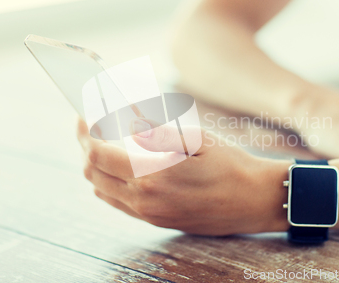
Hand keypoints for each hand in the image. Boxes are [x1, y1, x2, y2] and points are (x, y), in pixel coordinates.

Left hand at [77, 117, 288, 235]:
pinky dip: (108, 183)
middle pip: (93, 173)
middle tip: (88, 127)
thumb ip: (155, 132)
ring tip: (102, 144)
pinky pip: (119, 203)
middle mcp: (145, 199)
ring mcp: (150, 214)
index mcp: (153, 175)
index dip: (85, 132)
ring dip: (94, 166)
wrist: (255, 201)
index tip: (83, 116)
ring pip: (102, 190)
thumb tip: (125, 120)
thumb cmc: (231, 165)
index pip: (98, 154)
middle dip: (84, 147)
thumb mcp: (195, 139)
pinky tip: (118, 168)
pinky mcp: (157, 220)